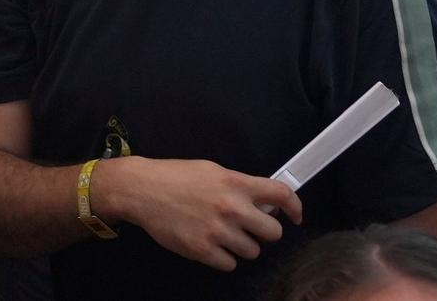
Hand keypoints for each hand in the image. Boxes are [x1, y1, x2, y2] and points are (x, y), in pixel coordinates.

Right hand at [114, 157, 299, 271]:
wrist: (141, 190)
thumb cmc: (175, 176)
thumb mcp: (211, 171)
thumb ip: (238, 185)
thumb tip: (262, 201)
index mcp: (236, 183)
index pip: (281, 194)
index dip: (295, 207)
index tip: (295, 217)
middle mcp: (232, 207)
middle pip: (273, 233)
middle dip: (262, 231)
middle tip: (247, 227)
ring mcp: (218, 231)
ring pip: (252, 251)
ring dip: (241, 246)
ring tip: (222, 235)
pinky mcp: (202, 250)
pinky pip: (230, 264)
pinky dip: (222, 258)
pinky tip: (210, 244)